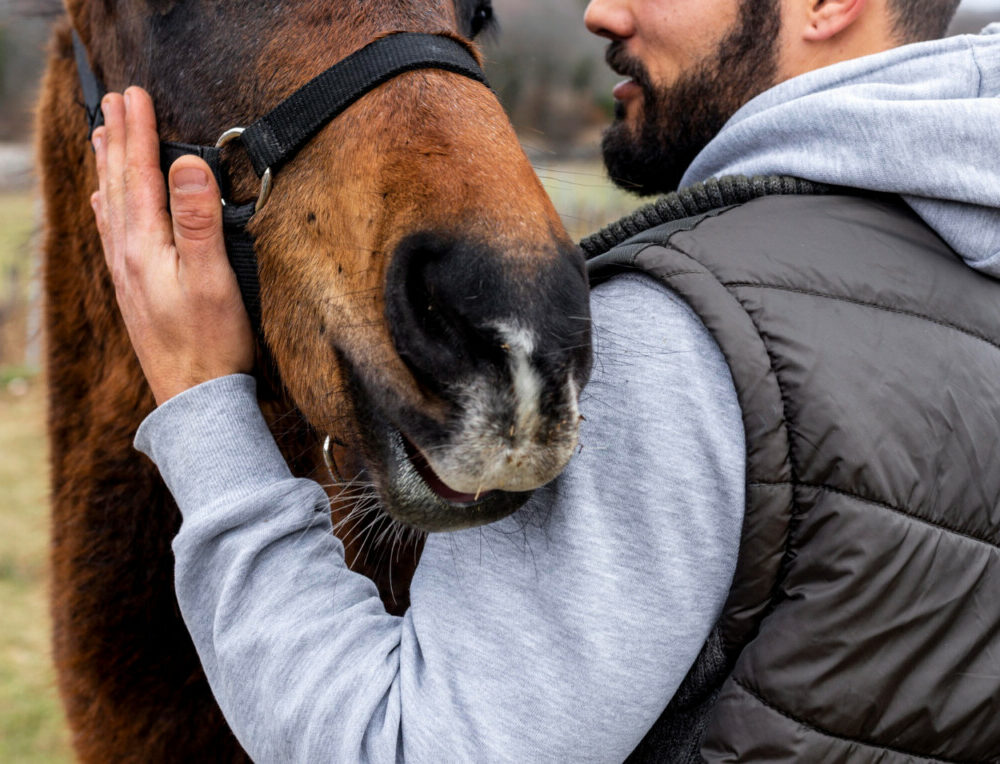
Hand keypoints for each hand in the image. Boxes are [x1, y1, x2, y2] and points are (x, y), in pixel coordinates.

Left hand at [91, 86, 253, 405]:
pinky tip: (104, 203)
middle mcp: (127, 254)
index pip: (139, 174)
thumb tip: (187, 164)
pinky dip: (105, 206)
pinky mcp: (133, 290)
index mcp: (145, 245)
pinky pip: (111, 233)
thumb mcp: (213, 279)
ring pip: (109, 205)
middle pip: (117, 183)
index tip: (136, 93)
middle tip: (113, 99)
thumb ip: (198, 220)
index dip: (139, 132)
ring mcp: (126, 274)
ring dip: (106, 166)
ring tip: (101, 135)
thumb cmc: (211, 342)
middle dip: (117, 138)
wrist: (194, 398)